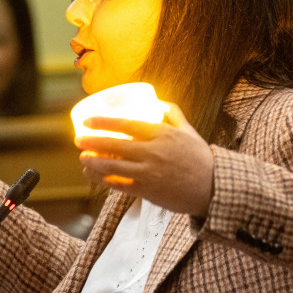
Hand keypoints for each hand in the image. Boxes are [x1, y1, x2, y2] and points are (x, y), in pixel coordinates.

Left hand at [75, 103, 213, 216]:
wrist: (214, 188)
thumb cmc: (200, 158)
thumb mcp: (188, 131)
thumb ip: (172, 114)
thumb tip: (156, 101)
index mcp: (161, 134)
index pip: (125, 124)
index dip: (103, 122)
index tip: (87, 121)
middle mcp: (152, 152)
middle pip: (113, 145)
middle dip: (91, 142)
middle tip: (79, 140)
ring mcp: (148, 173)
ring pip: (112, 167)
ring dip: (93, 163)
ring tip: (83, 159)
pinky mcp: (147, 191)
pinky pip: (120, 186)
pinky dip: (105, 181)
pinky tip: (96, 177)